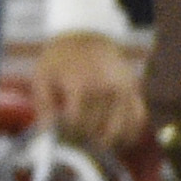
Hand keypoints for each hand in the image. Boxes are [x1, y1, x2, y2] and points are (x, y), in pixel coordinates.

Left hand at [34, 31, 144, 153]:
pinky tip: (118, 140)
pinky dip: (130, 134)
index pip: (77, 124)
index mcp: (80, 85)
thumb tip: (47, 135)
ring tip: (95, 144)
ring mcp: (123, 90)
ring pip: (120, 130)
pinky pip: (138, 119)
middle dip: (85, 140)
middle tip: (77, 142)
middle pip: (97, 129)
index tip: (63, 136)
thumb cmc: (59, 61)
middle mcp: (105, 88)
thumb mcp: (42, 78)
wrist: (86, 36)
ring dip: (107, 142)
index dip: (68, 135)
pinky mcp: (135, 90)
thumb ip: (43, 107)